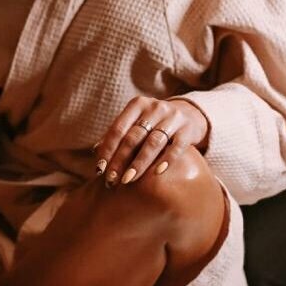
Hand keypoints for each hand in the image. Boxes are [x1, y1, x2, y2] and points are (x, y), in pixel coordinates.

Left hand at [94, 96, 209, 186]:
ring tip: (128, 180)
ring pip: (153, 142)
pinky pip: (177, 146)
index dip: (107, 149)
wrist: (189, 115)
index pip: (118, 128)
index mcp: (137, 105)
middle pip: (134, 137)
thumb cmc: (155, 123)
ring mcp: (173, 117)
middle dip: (120, 160)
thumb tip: (95, 151)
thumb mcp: (137, 122)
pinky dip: (166, 159)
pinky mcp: (188, 129)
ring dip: (139, 163)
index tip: (99, 169)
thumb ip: (119, 135)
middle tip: (111, 180)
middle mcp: (155, 108)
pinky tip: (156, 173)